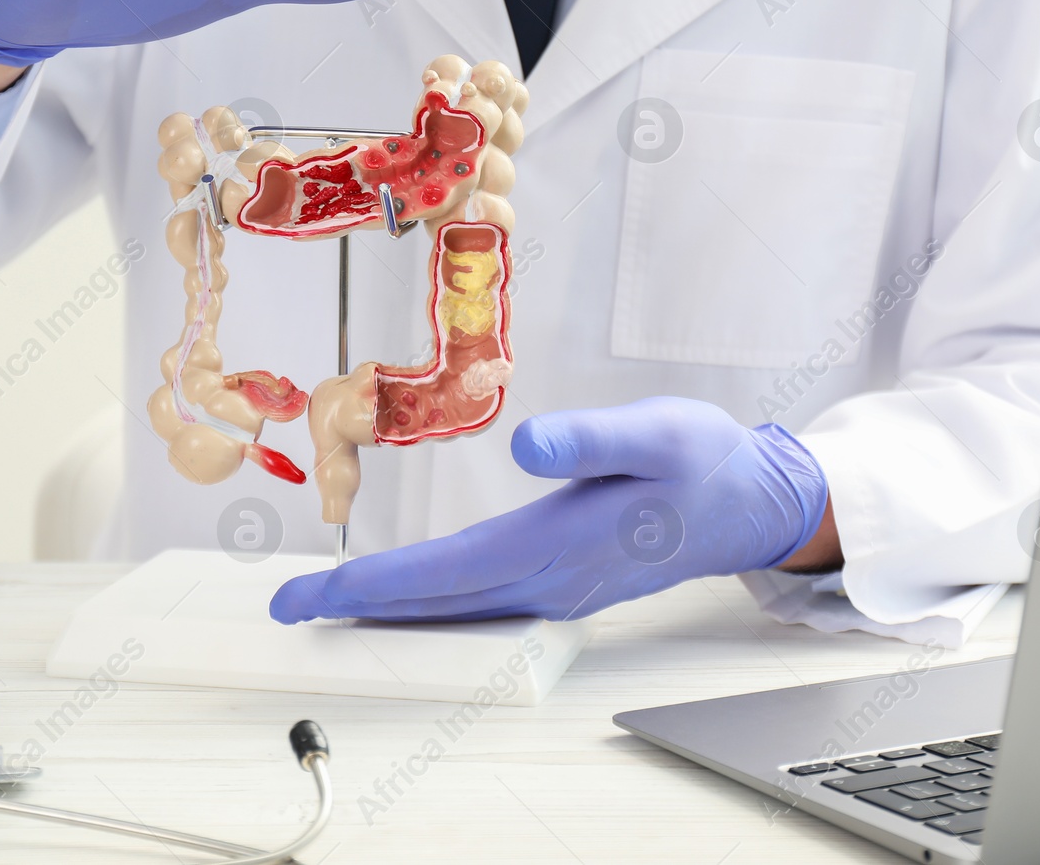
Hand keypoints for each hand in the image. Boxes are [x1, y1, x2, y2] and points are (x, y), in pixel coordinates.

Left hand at [269, 397, 830, 622]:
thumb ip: (589, 438)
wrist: (750, 504)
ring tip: (332, 603)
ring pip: (455, 609)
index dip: (370, 585)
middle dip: (357, 605)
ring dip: (390, 608)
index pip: (441, 574)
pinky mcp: (565, 583)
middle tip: (289, 605)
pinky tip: (413, 598)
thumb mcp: (655, 431)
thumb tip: (525, 446)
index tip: (310, 595)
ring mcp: (557, 590)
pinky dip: (432, 603)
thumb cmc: (702, 461)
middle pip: (434, 602)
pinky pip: (480, 605)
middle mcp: (548, 580)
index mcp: (556, 544)